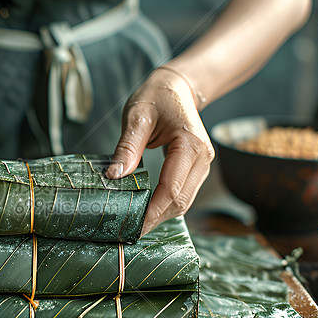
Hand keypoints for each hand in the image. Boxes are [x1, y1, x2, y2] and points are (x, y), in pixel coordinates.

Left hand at [106, 67, 213, 233]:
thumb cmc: (157, 96)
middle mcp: (203, 158)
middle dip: (155, 219)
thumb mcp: (137, 116)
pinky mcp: (197, 168)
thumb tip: (114, 176)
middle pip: (180, 201)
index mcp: (191, 145)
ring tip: (134, 224)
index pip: (172, 189)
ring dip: (161, 215)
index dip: (153, 212)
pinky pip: (182, 194)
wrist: (177, 86)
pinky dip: (165, 205)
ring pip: (184, 202)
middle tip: (128, 231)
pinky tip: (146, 210)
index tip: (133, 227)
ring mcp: (203, 164)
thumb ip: (127, 147)